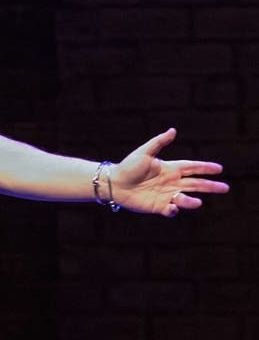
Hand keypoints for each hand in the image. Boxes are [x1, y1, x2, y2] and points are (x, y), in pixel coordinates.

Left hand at [111, 128, 228, 216]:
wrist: (113, 183)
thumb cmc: (127, 166)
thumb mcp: (144, 152)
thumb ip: (159, 143)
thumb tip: (173, 130)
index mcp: (170, 168)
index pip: (192, 167)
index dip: (205, 168)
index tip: (219, 169)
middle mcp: (171, 182)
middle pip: (195, 184)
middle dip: (210, 186)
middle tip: (225, 188)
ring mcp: (165, 195)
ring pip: (184, 198)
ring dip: (192, 201)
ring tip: (198, 202)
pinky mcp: (157, 206)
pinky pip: (169, 209)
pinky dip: (173, 210)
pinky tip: (173, 207)